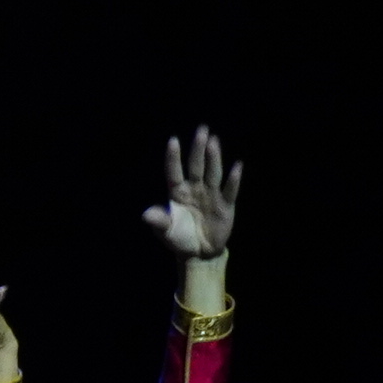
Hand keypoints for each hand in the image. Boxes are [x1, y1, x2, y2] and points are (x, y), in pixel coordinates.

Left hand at [146, 125, 243, 262]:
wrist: (198, 252)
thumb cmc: (178, 238)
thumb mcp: (166, 231)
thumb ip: (159, 221)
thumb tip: (145, 214)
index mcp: (177, 193)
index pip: (174, 172)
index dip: (174, 158)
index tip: (173, 140)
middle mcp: (195, 190)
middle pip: (196, 166)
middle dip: (198, 149)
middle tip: (202, 129)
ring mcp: (211, 196)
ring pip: (213, 173)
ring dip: (214, 158)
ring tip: (214, 141)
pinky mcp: (226, 206)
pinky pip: (230, 190)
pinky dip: (233, 180)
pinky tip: (237, 166)